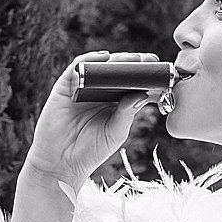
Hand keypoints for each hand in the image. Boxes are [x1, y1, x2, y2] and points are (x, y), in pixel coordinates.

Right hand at [24, 51, 160, 185]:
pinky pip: (77, 67)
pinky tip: (103, 58)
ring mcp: (81, 87)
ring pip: (100, 66)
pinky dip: (89, 59)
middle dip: (134, 63)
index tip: (160, 70)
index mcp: (113, 102)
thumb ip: (127, 112)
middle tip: (149, 61)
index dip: (144, 74)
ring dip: (116, 59)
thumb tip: (142, 93)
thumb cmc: (90, 151)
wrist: (61, 163)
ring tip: (132, 59)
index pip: (130, 82)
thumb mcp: (115, 132)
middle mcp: (98, 92)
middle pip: (117, 70)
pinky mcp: (65, 87)